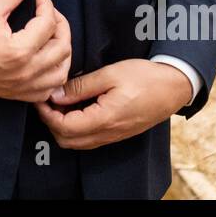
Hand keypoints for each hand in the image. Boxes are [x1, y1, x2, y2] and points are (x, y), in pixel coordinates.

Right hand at [0, 0, 70, 101]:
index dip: (46, 4)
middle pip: (63, 47)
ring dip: (61, 51)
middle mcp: (25, 72)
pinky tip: (46, 61)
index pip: (49, 23)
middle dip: (60, 24)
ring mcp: (23, 87)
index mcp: (19, 51)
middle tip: (48, 12)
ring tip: (50, 35)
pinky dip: (53, 75)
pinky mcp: (17, 94)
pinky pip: (48, 90)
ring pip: (61, 72)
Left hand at [33, 59, 192, 149]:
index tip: (41, 96)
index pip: (64, 127)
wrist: (174, 86)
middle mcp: (107, 133)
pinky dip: (76, 128)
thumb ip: (80, 86)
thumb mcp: (110, 74)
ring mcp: (113, 136)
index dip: (46, 113)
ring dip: (62, 126)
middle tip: (47, 99)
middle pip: (66, 140)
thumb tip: (55, 95)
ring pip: (77, 142)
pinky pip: (89, 139)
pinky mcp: (117, 134)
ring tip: (60, 101)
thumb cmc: (144, 76)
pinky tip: (75, 107)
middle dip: (51, 122)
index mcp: (105, 118)